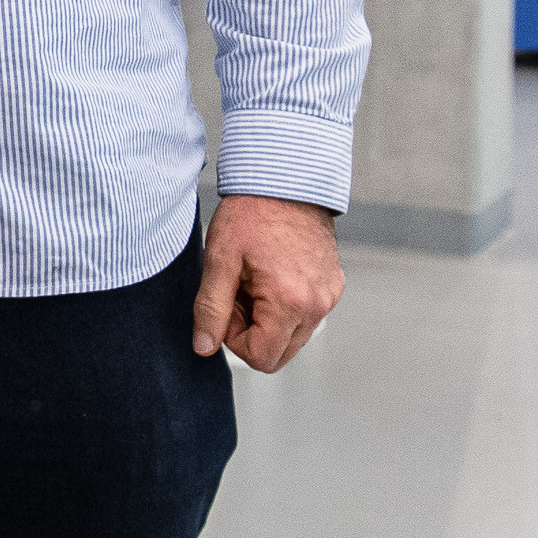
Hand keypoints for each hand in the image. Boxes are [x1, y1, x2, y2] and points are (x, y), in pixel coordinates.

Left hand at [191, 194, 344, 371]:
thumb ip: (211, 309)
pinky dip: (284, 306)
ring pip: (293, 335)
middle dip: (251, 332)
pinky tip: (270, 275)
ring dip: (267, 319)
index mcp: (291, 302)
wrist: (287, 180)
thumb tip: (204, 346)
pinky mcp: (333, 286)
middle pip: (280, 353)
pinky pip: (306, 315)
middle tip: (236, 293)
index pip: (261, 357)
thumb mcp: (220, 261)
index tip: (225, 307)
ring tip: (252, 281)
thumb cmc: (252, 213)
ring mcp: (329, 296)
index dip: (234, 339)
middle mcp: (318, 305)